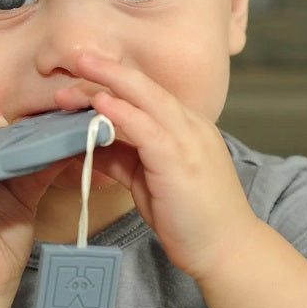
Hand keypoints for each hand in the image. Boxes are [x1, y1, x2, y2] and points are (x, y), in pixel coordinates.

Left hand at [55, 54, 257, 279]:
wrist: (226, 250)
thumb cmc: (191, 218)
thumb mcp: (149, 180)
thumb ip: (124, 158)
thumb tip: (91, 142)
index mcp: (186, 128)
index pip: (148, 95)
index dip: (116, 81)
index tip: (84, 75)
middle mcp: (191, 127)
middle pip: (147, 88)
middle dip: (111, 70)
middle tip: (79, 57)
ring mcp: (189, 141)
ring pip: (148, 98)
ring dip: (111, 81)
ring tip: (82, 66)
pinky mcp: (180, 161)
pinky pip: (147, 128)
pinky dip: (122, 112)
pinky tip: (101, 103)